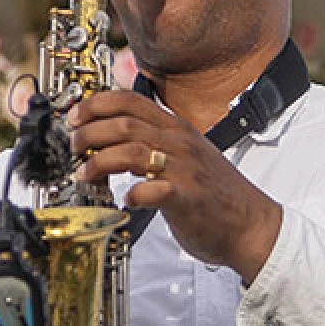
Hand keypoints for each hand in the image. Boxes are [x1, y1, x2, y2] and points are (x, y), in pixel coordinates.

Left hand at [68, 91, 283, 281]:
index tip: (75, 115)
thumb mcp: (185, 155)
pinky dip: (133, 195)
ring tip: (84, 173)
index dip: (97, 104)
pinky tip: (125, 201)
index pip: (131, 101)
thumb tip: (115, 137)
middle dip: (90, 131)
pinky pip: (154, 190)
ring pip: (132, 152)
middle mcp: (180, 144)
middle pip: (125, 123)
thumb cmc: (215, 194)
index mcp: (177, 129)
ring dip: (100, 160)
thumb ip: (155, 143)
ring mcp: (185, 170)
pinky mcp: (188, 199)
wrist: (252, 225)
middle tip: (72, 145)